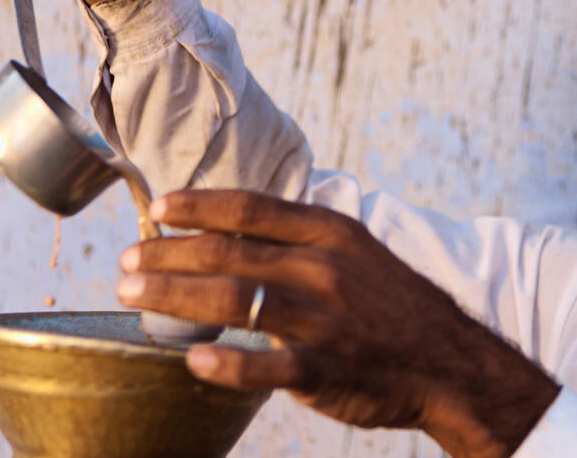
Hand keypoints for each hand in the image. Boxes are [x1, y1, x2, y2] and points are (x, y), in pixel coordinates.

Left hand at [116, 190, 560, 457]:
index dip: (197, 206)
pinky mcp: (327, 370)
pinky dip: (228, 364)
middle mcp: (324, 269)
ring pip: (233, 301)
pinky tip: (193, 362)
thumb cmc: (394, 307)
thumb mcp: (358, 253)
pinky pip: (268, 367)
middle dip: (166, 256)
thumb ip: (300, 241)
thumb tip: (232, 232)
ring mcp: (325, 320)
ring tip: (131, 296)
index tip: (158, 209)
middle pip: (228, 253)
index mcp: (331, 234)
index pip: (250, 209)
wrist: (451, 363)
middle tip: (125, 261)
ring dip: (172, 297)